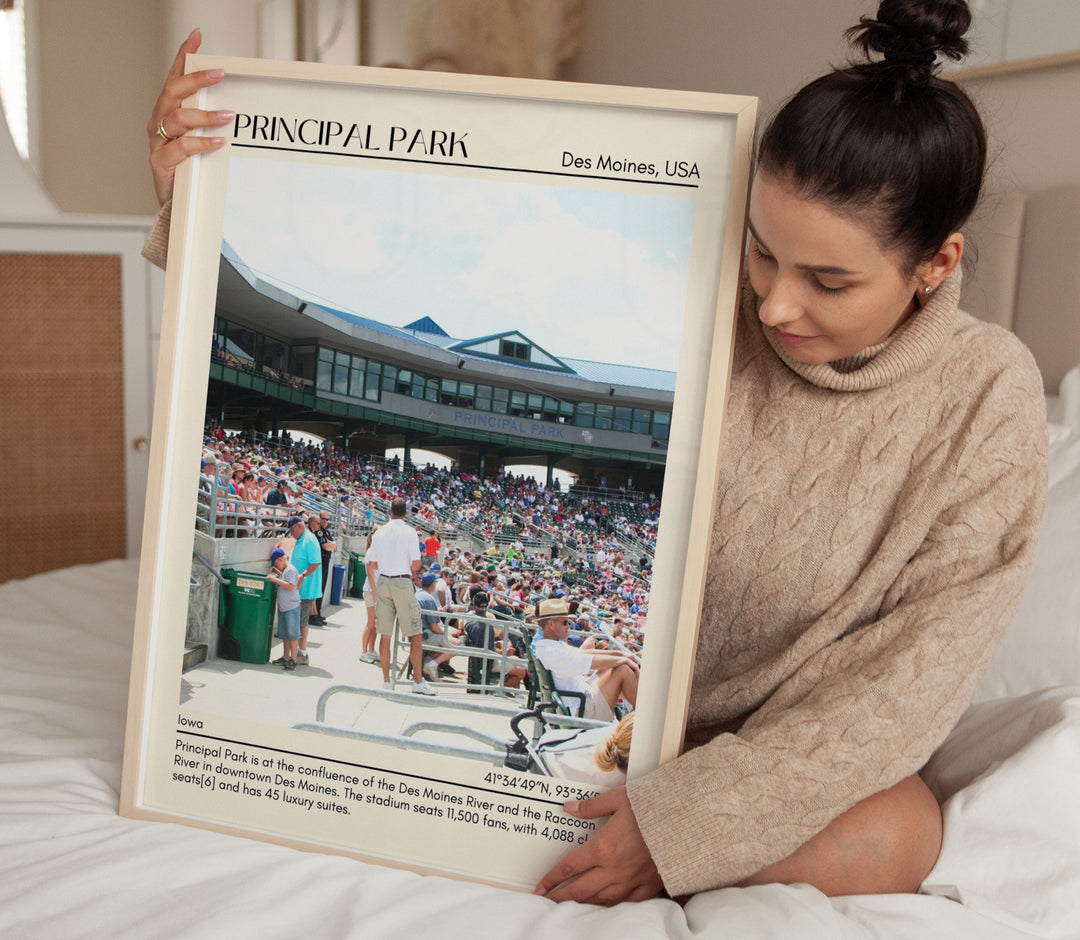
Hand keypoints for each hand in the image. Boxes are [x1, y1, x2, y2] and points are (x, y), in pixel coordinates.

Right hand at [147, 28, 232, 205]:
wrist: (175, 205)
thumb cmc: (189, 168)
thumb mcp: (200, 138)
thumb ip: (210, 120)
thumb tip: (237, 105)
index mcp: (167, 111)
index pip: (174, 77)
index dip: (184, 56)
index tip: (197, 37)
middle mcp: (159, 122)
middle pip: (173, 92)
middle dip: (195, 80)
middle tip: (219, 73)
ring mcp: (158, 142)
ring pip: (177, 119)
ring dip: (204, 115)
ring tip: (228, 116)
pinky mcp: (161, 163)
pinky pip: (181, 148)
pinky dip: (201, 143)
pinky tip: (218, 142)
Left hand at [534, 786, 662, 904]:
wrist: (685, 821)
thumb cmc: (653, 808)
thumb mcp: (618, 799)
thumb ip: (591, 806)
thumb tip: (570, 808)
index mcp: (603, 848)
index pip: (570, 867)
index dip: (552, 878)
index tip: (541, 886)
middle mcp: (614, 869)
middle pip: (580, 890)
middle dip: (560, 897)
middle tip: (546, 902)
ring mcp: (631, 881)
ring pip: (600, 900)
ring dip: (582, 904)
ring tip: (570, 905)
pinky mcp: (648, 886)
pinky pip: (625, 903)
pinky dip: (611, 906)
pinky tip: (604, 905)